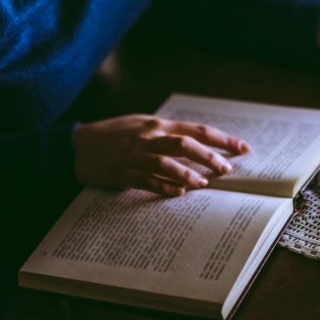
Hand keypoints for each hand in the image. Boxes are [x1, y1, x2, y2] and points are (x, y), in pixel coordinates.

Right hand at [73, 115, 250, 196]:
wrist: (77, 146)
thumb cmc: (115, 134)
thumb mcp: (144, 125)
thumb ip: (169, 133)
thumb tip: (199, 143)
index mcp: (158, 125)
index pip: (197, 130)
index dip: (222, 139)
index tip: (243, 148)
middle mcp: (149, 138)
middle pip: (185, 144)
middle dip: (209, 157)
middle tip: (227, 170)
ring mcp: (135, 155)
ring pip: (166, 163)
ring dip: (187, 174)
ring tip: (204, 184)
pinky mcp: (122, 173)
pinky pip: (146, 181)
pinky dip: (164, 187)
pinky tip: (178, 194)